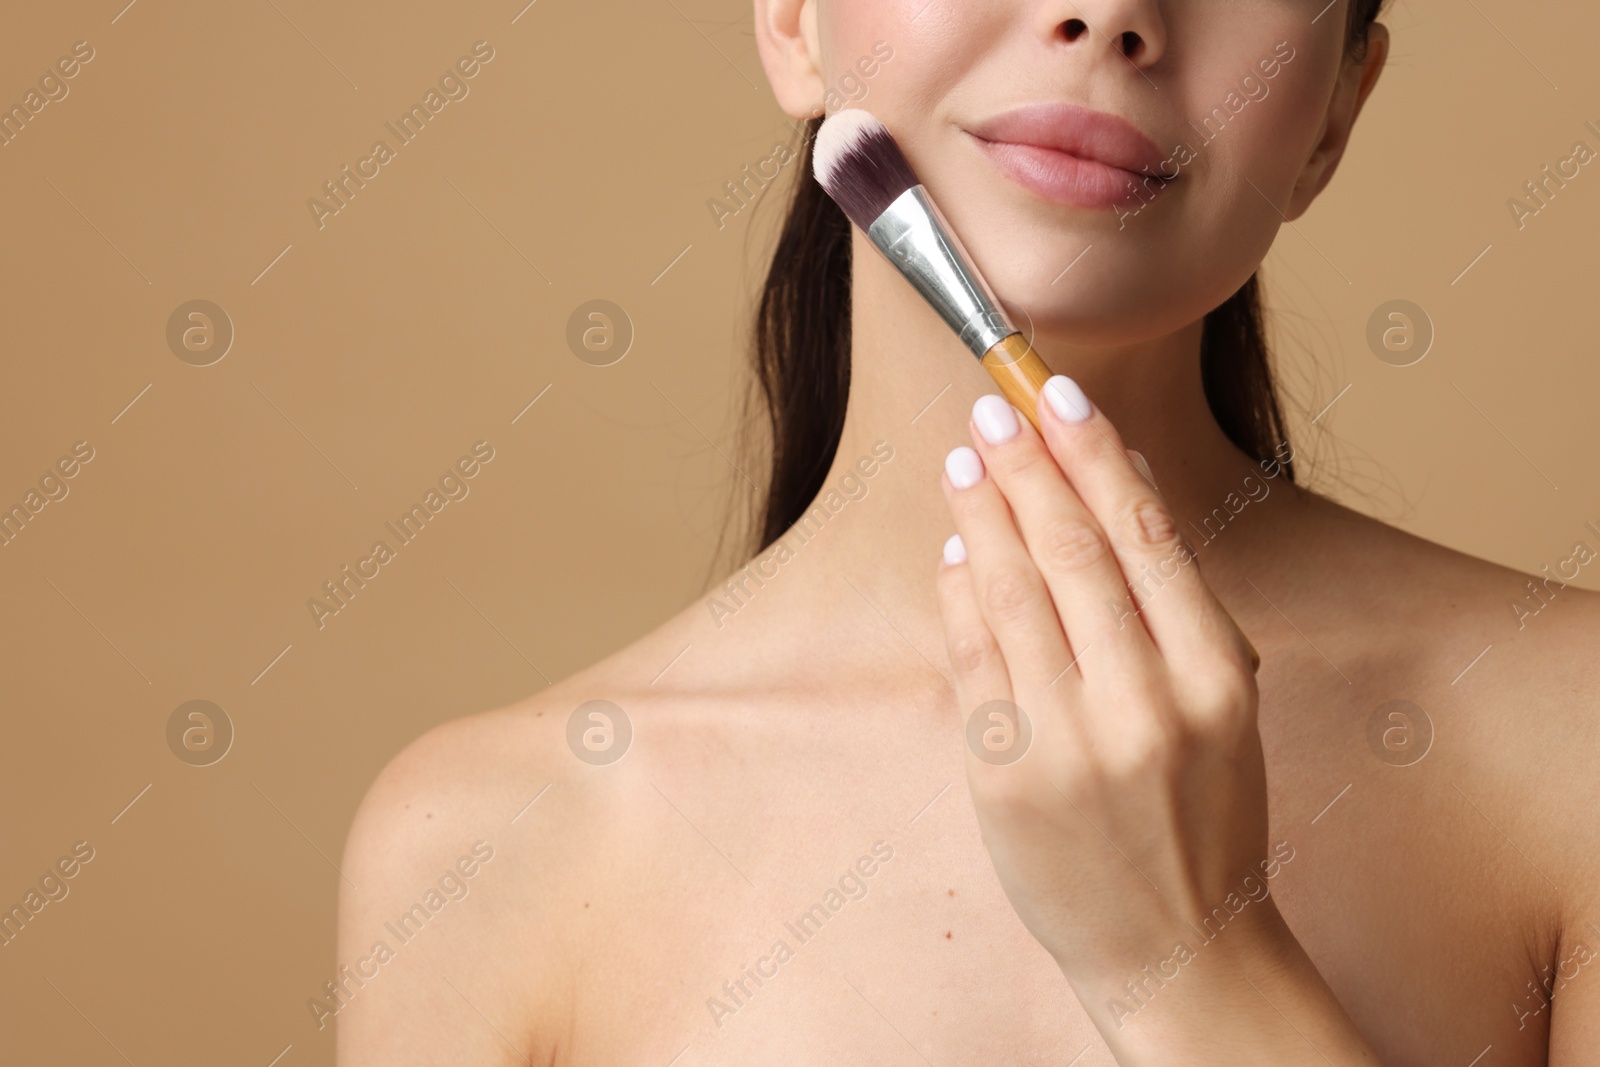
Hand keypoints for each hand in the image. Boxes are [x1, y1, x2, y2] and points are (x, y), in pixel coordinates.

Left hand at [935, 377, 1278, 1016]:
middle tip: (991, 406)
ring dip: (983, 515)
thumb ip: (1173, 603)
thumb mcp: (1223, 706)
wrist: (1176, 945)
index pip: (1145, 535)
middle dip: (1024, 465)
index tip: (1058, 394)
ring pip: (1012, 593)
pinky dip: (960, 594)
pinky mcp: (1006, 774)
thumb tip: (1116, 484)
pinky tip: (956, 551)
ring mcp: (1069, 741)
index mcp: (1216, 678)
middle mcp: (1145, 703)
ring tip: (964, 461)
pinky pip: (973, 658)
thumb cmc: (1202, 812)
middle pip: (1071, 550)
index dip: (1094, 454)